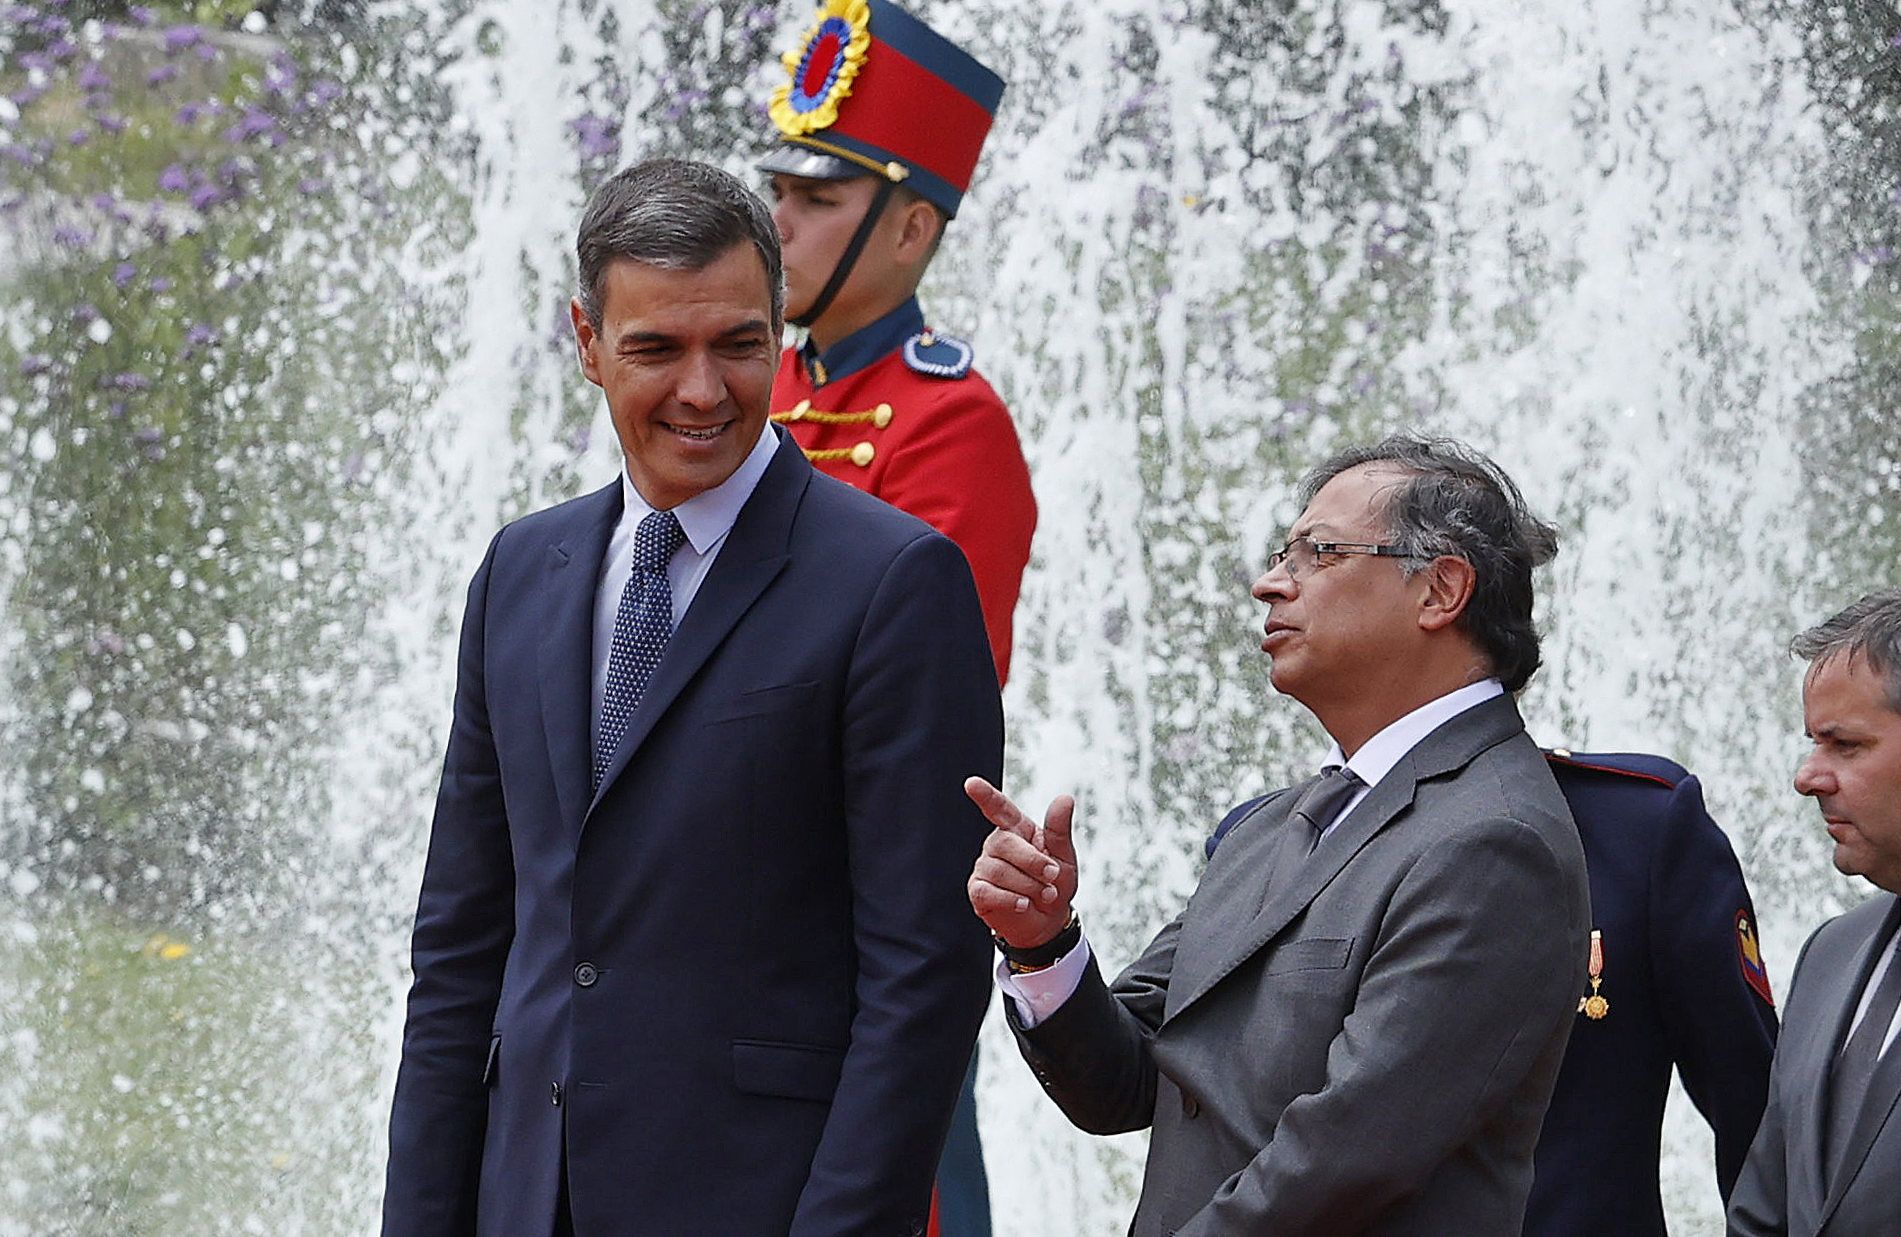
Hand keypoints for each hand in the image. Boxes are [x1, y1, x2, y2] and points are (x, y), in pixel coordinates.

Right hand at [965, 776, 1079, 949]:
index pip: (999, 808)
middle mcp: (996, 844)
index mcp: (1016, 829)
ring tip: (1043, 894)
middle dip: (1034, 862)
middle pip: (1006, 844)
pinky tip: (1024, 904)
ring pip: (1000, 871)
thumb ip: (1059, 829)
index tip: (971, 784)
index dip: (985, 796)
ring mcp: (984, 867)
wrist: (1048, 921)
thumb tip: (1064, 798)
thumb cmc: (1055, 883)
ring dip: (1029, 886)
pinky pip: (989, 892)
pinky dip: (1011, 900)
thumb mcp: (1064, 856)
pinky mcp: (978, 891)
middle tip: (1053, 876)